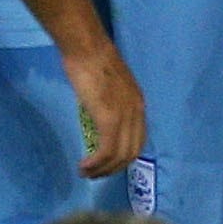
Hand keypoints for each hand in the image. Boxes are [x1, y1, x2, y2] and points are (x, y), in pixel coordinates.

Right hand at [60, 34, 146, 178]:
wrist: (87, 49)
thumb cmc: (92, 61)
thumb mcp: (109, 85)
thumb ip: (110, 102)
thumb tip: (100, 115)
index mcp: (138, 104)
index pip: (138, 140)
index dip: (123, 156)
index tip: (107, 163)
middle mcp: (137, 112)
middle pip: (131, 152)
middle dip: (113, 168)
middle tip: (95, 174)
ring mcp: (125, 116)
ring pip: (119, 156)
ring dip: (102, 170)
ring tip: (86, 173)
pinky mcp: (109, 119)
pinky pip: (106, 150)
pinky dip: (96, 163)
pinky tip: (84, 165)